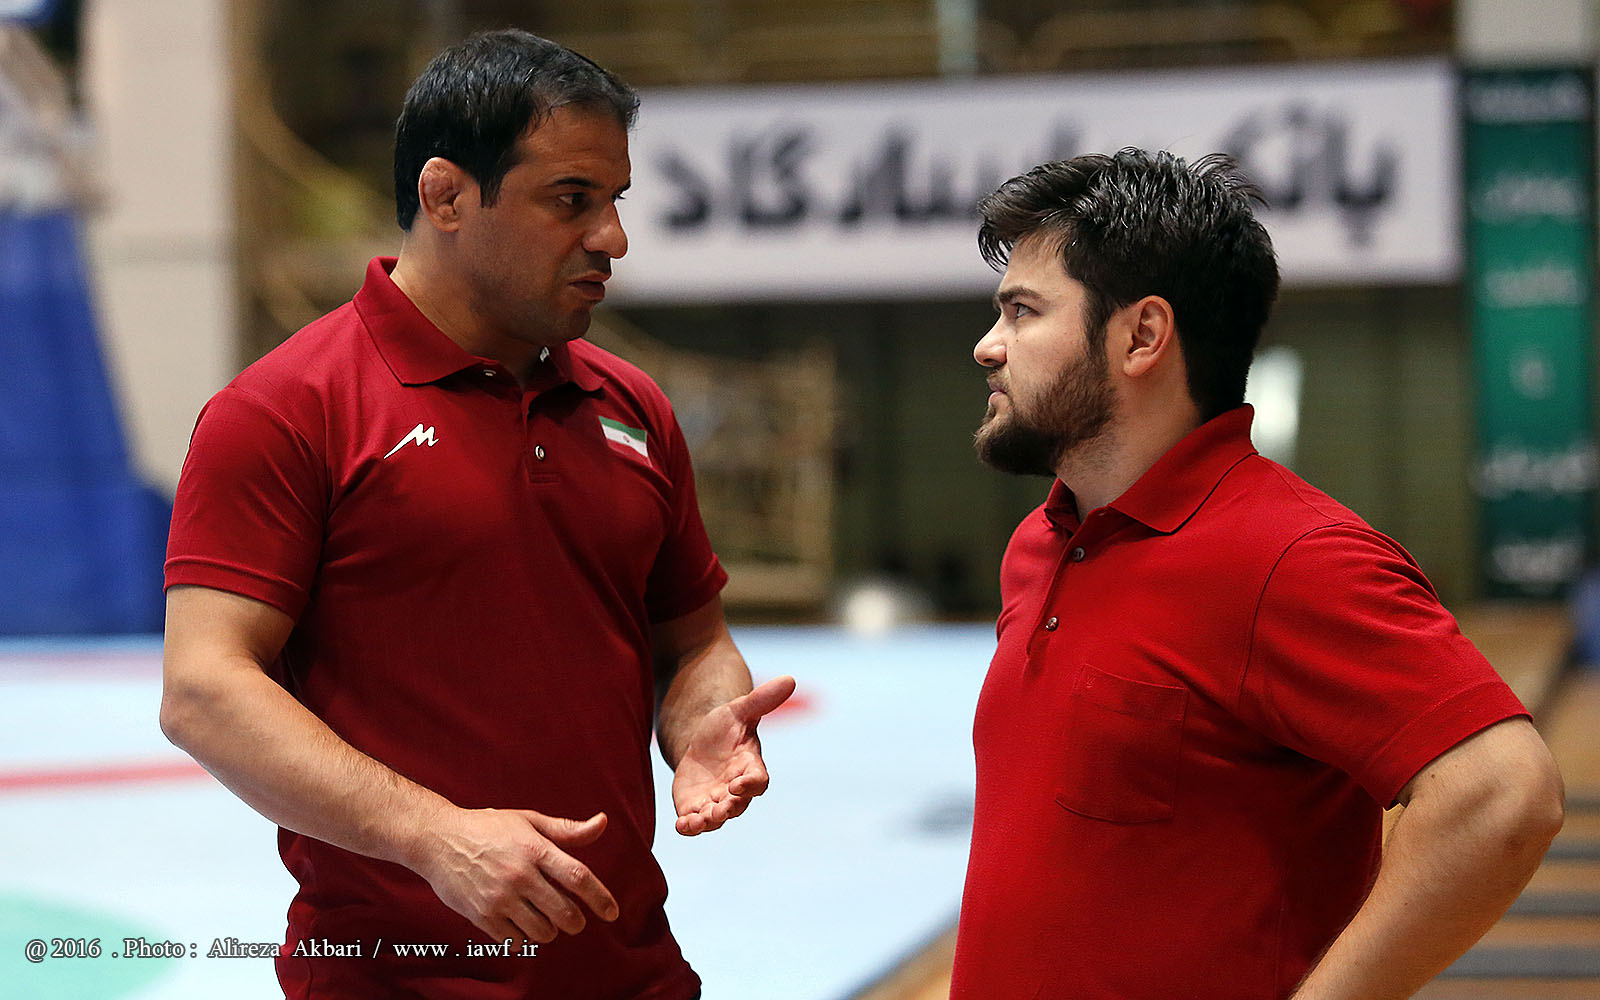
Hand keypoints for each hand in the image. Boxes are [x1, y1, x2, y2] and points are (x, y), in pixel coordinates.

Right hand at [412, 807, 619, 943]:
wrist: (437, 840)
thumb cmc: (487, 828)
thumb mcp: (528, 820)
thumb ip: (566, 829)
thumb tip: (602, 823)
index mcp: (535, 848)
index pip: (578, 877)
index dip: (600, 898)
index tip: (612, 913)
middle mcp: (520, 875)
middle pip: (564, 911)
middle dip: (576, 921)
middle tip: (574, 919)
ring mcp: (500, 898)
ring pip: (542, 931)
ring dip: (551, 930)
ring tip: (545, 918)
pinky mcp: (482, 916)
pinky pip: (515, 940)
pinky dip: (524, 938)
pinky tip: (521, 924)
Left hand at [670, 675, 795, 835]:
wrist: (701, 741)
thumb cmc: (727, 726)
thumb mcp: (740, 709)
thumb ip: (762, 699)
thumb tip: (790, 679)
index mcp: (750, 767)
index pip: (757, 781)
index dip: (750, 785)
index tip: (739, 784)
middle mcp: (735, 789)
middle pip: (737, 805)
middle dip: (728, 809)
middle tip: (719, 809)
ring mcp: (715, 801)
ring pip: (716, 819)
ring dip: (708, 821)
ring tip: (697, 820)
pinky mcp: (695, 807)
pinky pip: (695, 823)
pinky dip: (689, 827)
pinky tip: (681, 825)